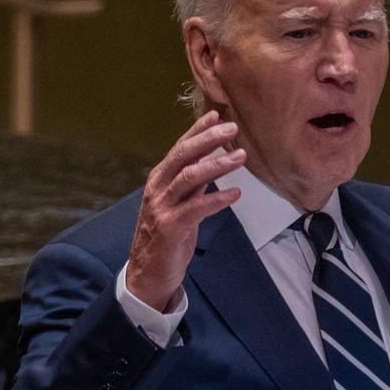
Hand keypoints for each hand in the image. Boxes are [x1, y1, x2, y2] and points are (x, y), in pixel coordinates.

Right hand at [126, 111, 245, 311]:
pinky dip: (217, 199)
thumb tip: (212, 163)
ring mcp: (162, 207)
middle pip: (183, 156)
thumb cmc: (167, 237)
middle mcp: (158, 189)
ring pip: (190, 178)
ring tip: (241, 157)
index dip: (197, 130)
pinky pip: (196, 208)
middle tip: (233, 128)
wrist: (148, 273)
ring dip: (217, 165)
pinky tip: (236, 193)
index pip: (179, 148)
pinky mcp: (170, 228)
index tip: (217, 115)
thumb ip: (192, 185)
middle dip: (208, 140)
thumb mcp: (180, 205)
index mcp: (159, 180)